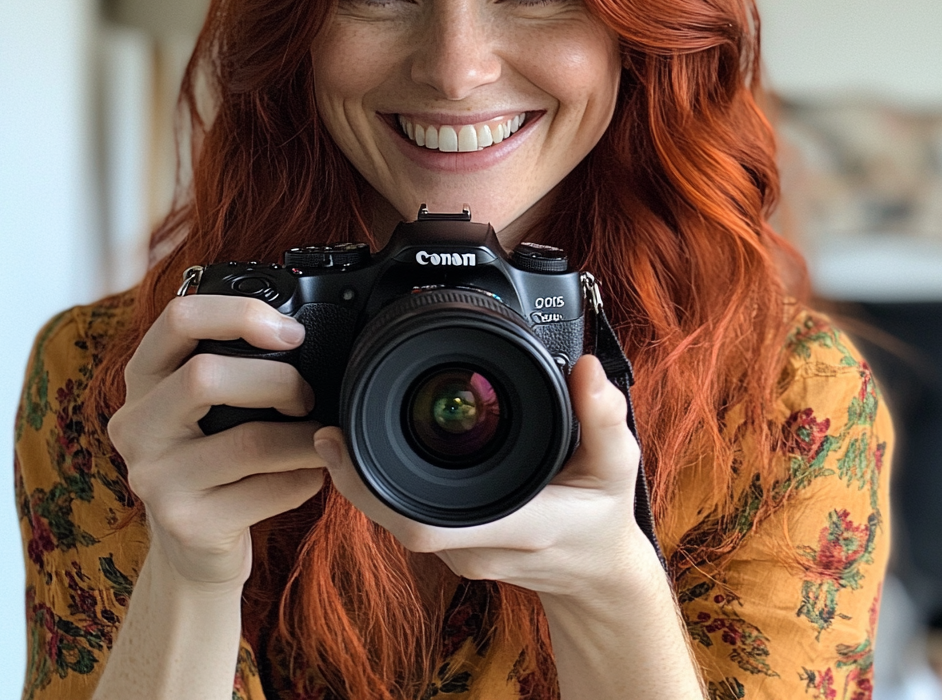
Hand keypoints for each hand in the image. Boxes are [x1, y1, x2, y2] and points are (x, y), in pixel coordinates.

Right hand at [106, 295, 326, 589]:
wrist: (192, 551)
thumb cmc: (213, 458)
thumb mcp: (204, 404)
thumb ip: (232, 363)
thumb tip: (304, 330)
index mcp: (143, 378)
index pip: (179, 318)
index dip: (240, 314)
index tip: (291, 333)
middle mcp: (136, 425)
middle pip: (205, 376)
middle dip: (278, 380)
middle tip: (306, 397)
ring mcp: (156, 480)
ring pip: (249, 441)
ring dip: (305, 437)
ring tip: (323, 438)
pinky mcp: (188, 524)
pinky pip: (268, 490)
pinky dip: (305, 477)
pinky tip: (310, 475)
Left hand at [312, 354, 655, 602]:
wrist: (598, 573)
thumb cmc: (604, 515)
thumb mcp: (617, 465)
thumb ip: (604, 418)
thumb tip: (585, 369)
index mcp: (517, 525)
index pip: (425, 523)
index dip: (370, 489)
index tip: (338, 444)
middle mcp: (478, 546)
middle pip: (394, 520)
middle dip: (353, 479)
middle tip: (324, 431)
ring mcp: (462, 552)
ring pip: (395, 521)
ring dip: (364, 483)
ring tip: (336, 435)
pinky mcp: (456, 546)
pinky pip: (408, 517)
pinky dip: (384, 488)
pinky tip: (369, 453)